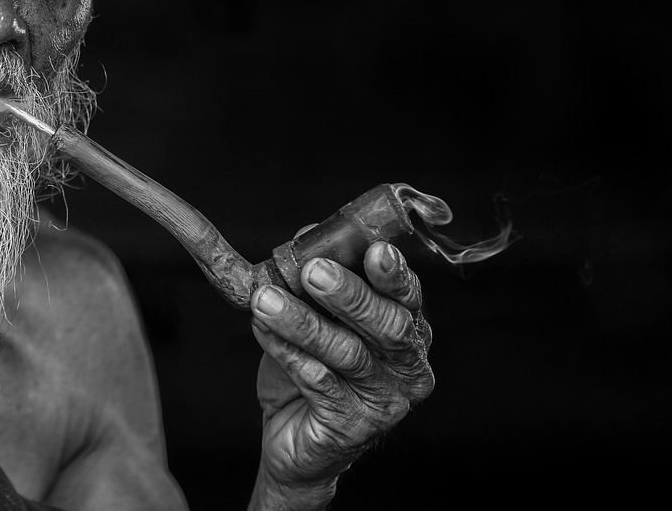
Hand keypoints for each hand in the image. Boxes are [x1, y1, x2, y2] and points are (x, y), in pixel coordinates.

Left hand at [246, 241, 433, 510]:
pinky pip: (319, 383)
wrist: (293, 438)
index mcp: (406, 329)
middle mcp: (407, 366)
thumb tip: (310, 232)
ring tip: (265, 300)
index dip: (395, 274)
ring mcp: (385, 400)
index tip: (376, 250)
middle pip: (388, 326)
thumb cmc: (311, 367)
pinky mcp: (353, 426)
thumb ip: (318, 275)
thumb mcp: (314, 315)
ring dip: (303, 322)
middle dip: (350, 295)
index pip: (408, 296)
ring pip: (348, 353)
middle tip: (312, 272)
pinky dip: (287, 353)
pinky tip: (262, 331)